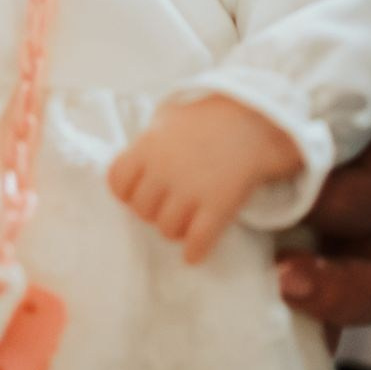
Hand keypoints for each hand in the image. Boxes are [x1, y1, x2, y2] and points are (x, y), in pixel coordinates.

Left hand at [109, 95, 303, 263]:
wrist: (253, 119)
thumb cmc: (208, 118)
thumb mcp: (170, 116)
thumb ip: (148, 140)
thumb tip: (133, 165)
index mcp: (148, 146)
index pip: (117, 182)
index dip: (127, 191)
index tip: (140, 191)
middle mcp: (164, 169)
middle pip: (142, 210)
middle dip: (154, 210)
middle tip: (168, 205)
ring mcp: (190, 189)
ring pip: (167, 229)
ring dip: (175, 230)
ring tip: (186, 222)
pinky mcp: (218, 204)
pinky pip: (198, 240)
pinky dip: (194, 251)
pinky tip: (195, 253)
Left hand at [280, 0, 370, 331]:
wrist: (298, 40)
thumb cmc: (354, 36)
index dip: (357, 205)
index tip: (311, 196)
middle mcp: (367, 217)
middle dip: (334, 285)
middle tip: (280, 274)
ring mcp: (326, 244)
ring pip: (338, 309)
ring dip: (310, 316)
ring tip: (265, 305)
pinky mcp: (282, 257)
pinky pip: (286, 317)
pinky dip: (265, 328)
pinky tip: (228, 325)